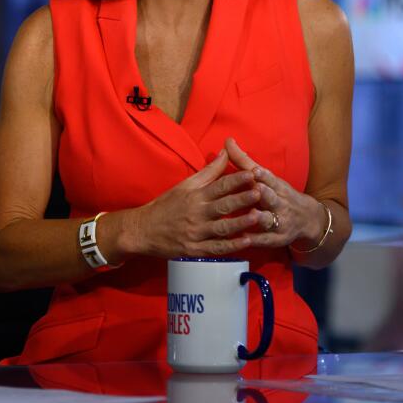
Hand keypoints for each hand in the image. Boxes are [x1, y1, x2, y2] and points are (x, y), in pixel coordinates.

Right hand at [130, 149, 261, 257]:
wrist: (142, 230)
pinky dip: (231, 246)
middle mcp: (196, 213)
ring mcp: (196, 233)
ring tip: (257, 217)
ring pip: (222, 228)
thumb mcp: (185, 185)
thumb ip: (209, 171)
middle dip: (242, 199)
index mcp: (195, 196)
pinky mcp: (195, 250)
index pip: (219, 185)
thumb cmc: (166, 205)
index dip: (236, 179)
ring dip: (240, 223)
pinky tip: (246, 242)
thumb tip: (225, 151)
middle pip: (223, 206)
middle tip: (260, 193)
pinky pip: (216, 248)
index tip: (252, 174)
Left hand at [224, 137, 325, 249]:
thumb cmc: (278, 194)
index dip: (263, 175)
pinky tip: (243, 238)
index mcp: (277, 186)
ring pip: (270, 219)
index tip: (255, 170)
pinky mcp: (277, 239)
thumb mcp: (266, 178)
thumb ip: (244, 161)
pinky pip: (265, 240)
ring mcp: (280, 221)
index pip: (270, 178)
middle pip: (272, 198)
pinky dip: (256, 239)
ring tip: (250, 215)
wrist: (307, 220)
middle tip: (256, 189)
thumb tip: (227, 140)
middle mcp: (280, 202)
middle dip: (265, 194)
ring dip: (261, 217)